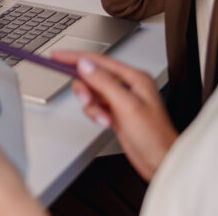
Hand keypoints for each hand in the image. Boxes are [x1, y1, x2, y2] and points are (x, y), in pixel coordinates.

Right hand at [50, 51, 177, 180]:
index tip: (57, 56)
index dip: (75, 58)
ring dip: (92, 107)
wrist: (160, 161)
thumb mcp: (126, 105)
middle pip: (92, 77)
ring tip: (102, 118)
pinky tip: (105, 123)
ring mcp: (120, 99)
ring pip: (91, 93)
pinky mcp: (115, 112)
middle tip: (87, 101)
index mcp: (133, 78)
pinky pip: (95, 106)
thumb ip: (104, 82)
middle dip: (86, 91)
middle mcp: (126, 86)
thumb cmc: (155, 136)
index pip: (98, 61)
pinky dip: (95, 115)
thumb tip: (85, 65)